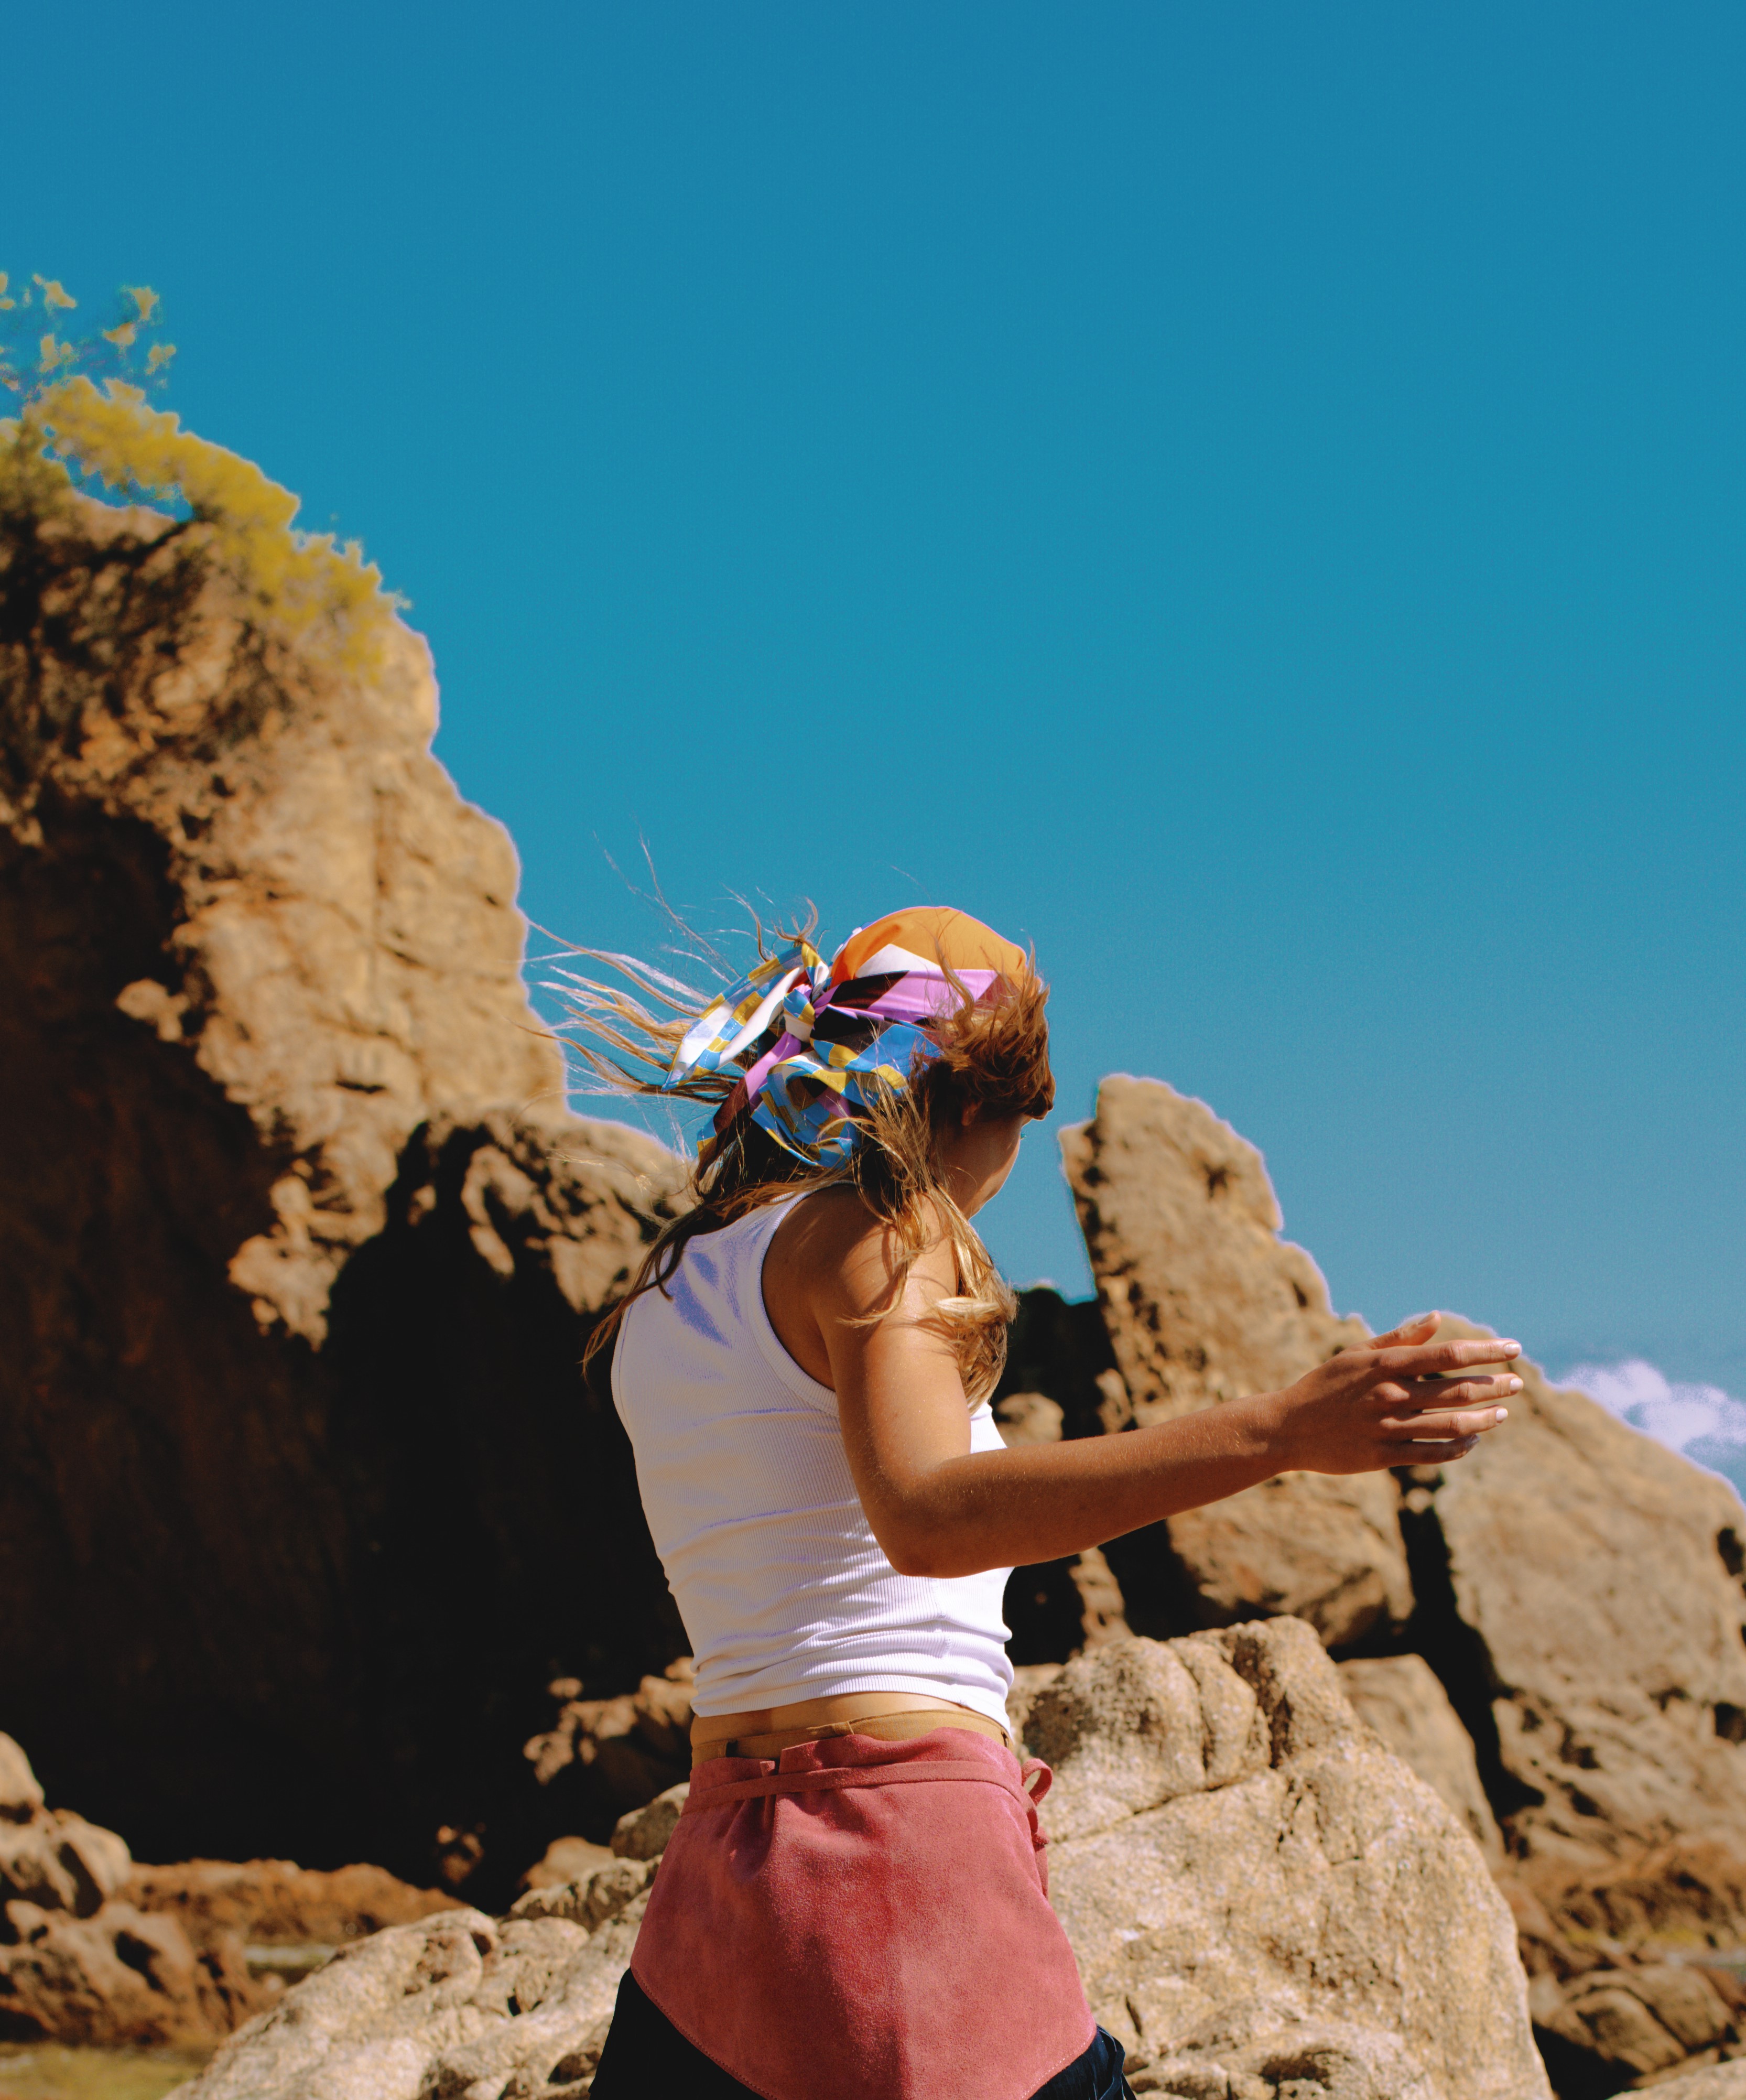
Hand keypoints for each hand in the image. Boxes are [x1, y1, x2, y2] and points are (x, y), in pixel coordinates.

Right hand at [1269, 1311, 1521, 1474]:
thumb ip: (1399, 1339)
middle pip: (1456, 1391)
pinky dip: (1457, 1448)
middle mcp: (1390, 1395)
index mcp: (1385, 1365)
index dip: (1485, 1351)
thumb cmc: (1325, 1385)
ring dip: (1483, 1419)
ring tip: (1502, 1413)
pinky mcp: (1382, 1456)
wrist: (1288, 1427)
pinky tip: (1472, 1440)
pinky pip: (1431, 1454)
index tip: (1513, 1348)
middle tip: (1517, 1383)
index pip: (1448, 1355)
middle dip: (1493, 1386)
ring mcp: (1387, 1428)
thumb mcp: (1356, 1354)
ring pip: (1450, 1425)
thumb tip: (1437, 1318)